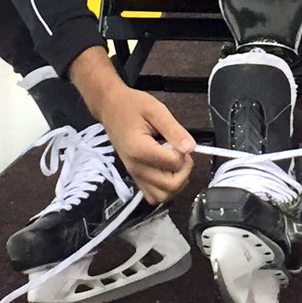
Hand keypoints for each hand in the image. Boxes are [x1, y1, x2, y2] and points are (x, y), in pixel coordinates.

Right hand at [94, 83, 195, 203]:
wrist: (110, 108)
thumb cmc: (132, 105)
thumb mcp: (156, 110)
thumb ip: (174, 130)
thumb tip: (191, 147)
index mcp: (140, 150)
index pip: (174, 164)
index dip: (184, 153)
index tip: (180, 140)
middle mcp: (136, 168)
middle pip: (170, 186)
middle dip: (184, 170)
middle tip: (182, 152)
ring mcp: (134, 175)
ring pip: (162, 196)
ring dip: (177, 183)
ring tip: (176, 163)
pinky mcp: (135, 177)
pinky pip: (153, 196)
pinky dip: (165, 189)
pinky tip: (168, 171)